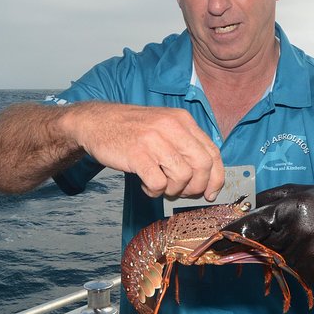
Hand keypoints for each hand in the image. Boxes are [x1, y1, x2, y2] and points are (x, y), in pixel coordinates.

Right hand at [64, 102, 224, 198]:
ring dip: (173, 190)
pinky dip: (154, 191)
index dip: (216, 178)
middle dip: (196, 187)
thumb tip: (207, 177)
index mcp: (183, 120)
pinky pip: (158, 183)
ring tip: (161, 187)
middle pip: (202, 166)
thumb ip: (186, 145)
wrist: (97, 121)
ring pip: (182, 177)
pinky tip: (146, 185)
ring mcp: (154, 139)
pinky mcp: (137, 154)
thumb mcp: (165, 127)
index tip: (211, 192)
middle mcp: (171, 127)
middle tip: (183, 192)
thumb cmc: (133, 129)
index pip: (212, 152)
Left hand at [223, 184, 313, 284]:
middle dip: (251, 244)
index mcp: (290, 211)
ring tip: (302, 238)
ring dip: (277, 252)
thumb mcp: (302, 191)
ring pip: (274, 259)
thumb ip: (271, 198)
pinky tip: (312, 249)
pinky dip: (294, 263)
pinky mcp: (312, 274)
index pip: (250, 226)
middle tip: (246, 242)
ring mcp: (303, 257)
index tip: (214, 240)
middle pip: (259, 245)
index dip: (230, 234)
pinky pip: (290, 271)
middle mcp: (294, 235)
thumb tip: (246, 204)